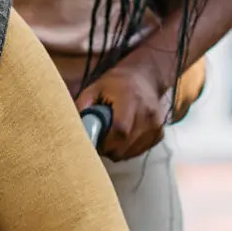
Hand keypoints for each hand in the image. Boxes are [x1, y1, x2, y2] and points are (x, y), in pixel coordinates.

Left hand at [75, 44, 173, 160]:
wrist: (145, 78)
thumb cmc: (115, 84)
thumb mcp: (94, 89)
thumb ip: (83, 108)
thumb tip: (72, 131)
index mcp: (130, 98)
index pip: (120, 130)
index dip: (104, 142)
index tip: (95, 142)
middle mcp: (147, 113)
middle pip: (124, 146)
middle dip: (108, 149)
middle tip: (100, 140)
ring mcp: (156, 125)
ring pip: (131, 153)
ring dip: (118, 150)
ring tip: (112, 136)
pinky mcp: (159, 134)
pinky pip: (139, 151)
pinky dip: (128, 149)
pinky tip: (124, 137)